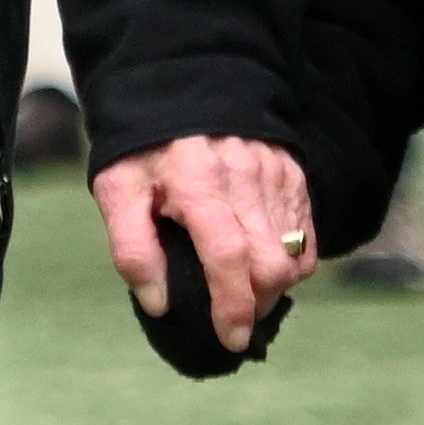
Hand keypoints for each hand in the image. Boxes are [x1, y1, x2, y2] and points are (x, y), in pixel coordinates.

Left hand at [91, 134, 316, 359]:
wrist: (183, 85)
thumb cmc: (145, 148)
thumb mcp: (117, 190)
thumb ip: (132, 249)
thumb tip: (158, 305)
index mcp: (198, 185)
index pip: (229, 259)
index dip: (233, 307)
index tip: (231, 339)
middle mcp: (246, 179)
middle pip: (272, 265)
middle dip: (258, 304)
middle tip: (234, 318)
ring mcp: (276, 175)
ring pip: (294, 255)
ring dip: (274, 286)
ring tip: (245, 290)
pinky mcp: (294, 174)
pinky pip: (306, 236)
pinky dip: (291, 261)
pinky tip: (262, 262)